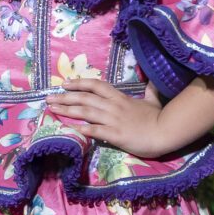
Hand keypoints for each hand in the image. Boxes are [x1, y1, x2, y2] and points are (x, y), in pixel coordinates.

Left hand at [46, 76, 172, 158]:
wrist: (165, 132)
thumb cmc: (158, 118)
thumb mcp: (152, 100)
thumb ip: (149, 90)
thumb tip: (151, 80)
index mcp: (120, 97)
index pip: (96, 85)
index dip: (79, 83)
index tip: (66, 84)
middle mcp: (113, 106)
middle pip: (85, 98)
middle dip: (65, 97)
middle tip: (48, 98)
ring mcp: (113, 120)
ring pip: (86, 112)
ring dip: (67, 110)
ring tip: (52, 108)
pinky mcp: (115, 134)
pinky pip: (94, 130)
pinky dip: (81, 128)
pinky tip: (69, 127)